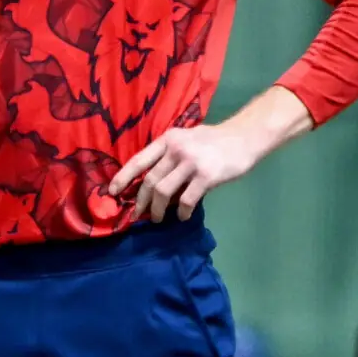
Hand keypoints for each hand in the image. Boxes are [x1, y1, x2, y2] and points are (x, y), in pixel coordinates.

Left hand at [109, 123, 263, 222]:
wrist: (245, 137)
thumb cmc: (214, 140)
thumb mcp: (186, 139)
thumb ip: (168, 156)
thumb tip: (151, 184)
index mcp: (167, 139)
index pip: (139, 160)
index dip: (123, 177)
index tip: (112, 192)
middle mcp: (176, 149)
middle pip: (149, 180)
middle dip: (141, 201)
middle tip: (137, 215)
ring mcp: (191, 162)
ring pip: (163, 192)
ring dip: (157, 209)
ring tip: (157, 219)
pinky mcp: (207, 176)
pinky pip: (187, 200)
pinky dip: (182, 212)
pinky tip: (182, 216)